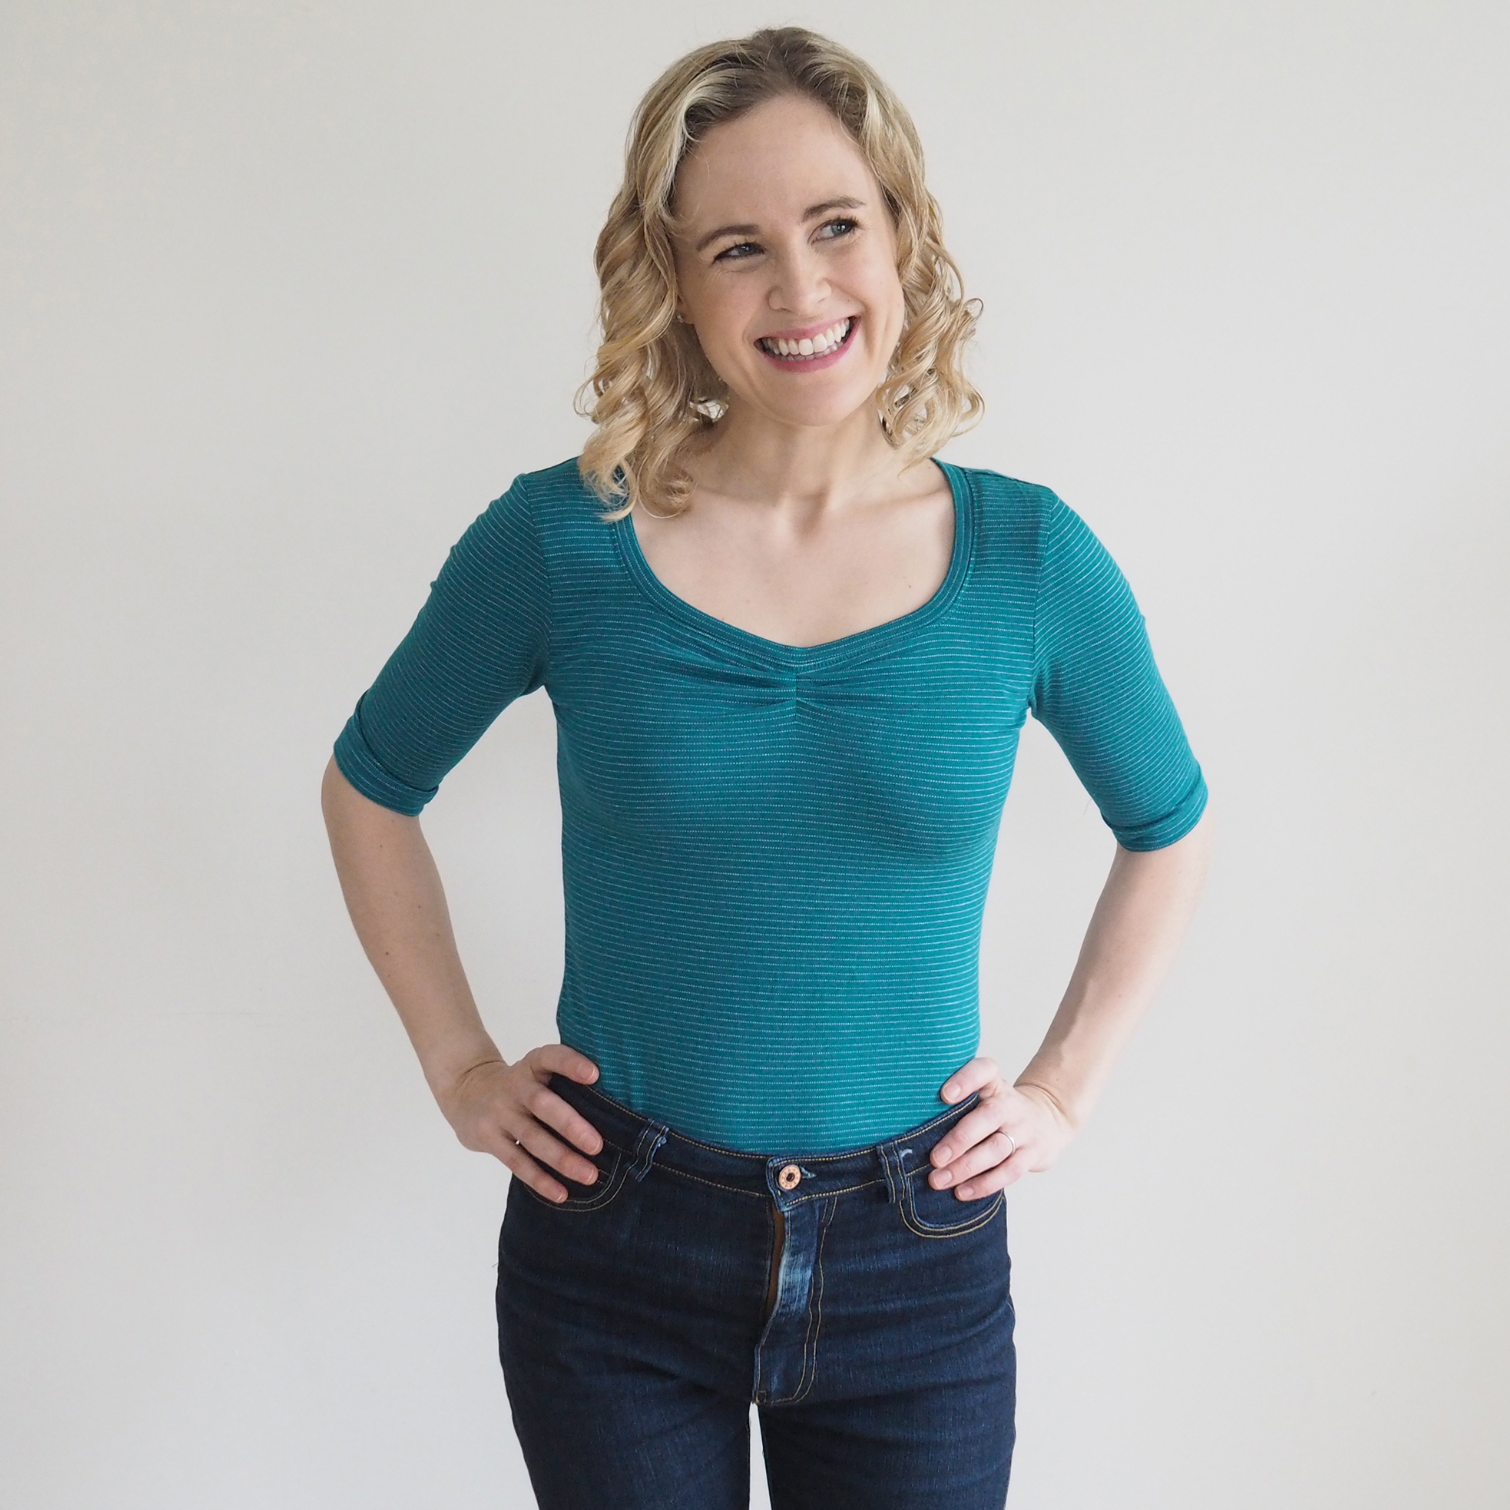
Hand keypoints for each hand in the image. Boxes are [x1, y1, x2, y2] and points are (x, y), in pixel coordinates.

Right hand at [438, 1043, 603, 1203]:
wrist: (465, 1091)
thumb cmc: (519, 1085)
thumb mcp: (535, 1072)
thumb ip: (563, 1083)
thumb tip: (614, 1110)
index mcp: (532, 1065)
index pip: (551, 1057)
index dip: (571, 1064)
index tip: (595, 1075)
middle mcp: (514, 1086)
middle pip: (542, 1104)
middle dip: (570, 1125)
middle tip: (597, 1146)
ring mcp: (499, 1113)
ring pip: (531, 1138)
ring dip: (561, 1159)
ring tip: (589, 1175)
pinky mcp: (488, 1138)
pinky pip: (516, 1161)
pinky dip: (539, 1179)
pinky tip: (561, 1193)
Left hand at [929, 1057, 1076, 1198]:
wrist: (1048, 1119)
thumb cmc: (998, 1109)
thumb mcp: (984, 1094)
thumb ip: (956, 1102)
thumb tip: (906, 1121)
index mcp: (994, 1084)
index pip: (984, 1071)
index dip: (966, 1079)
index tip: (944, 1095)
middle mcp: (1009, 1105)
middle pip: (988, 1117)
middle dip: (959, 1140)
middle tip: (934, 1159)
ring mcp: (1023, 1130)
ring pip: (996, 1149)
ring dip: (966, 1167)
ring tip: (939, 1180)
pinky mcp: (1032, 1155)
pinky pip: (1010, 1171)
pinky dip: (984, 1184)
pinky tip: (962, 1192)